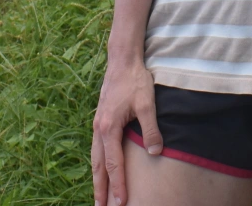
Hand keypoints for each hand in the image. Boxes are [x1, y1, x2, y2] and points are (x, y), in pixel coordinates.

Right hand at [91, 58, 162, 205]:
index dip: (118, 184)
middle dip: (100, 188)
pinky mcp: (100, 119)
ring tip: (99, 196)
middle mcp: (99, 128)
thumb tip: (156, 152)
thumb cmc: (135, 80)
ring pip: (95, 157)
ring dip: (97, 178)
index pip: (114, 163)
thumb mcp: (148, 103)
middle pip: (98, 165)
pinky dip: (98, 163)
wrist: (122, 60)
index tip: (121, 202)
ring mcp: (97, 124)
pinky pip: (97, 148)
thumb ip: (151, 129)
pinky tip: (102, 169)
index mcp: (109, 127)